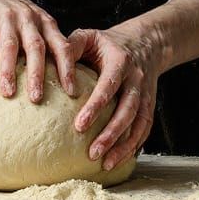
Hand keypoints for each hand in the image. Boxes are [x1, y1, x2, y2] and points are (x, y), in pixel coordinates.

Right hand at [0, 0, 76, 102]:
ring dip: (10, 72)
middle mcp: (27, 18)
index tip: (72, 92)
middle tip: (38, 99)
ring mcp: (5, 18)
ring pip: (10, 47)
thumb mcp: (30, 19)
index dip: (68, 68)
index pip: (61, 46)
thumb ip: (39, 42)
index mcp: (43, 21)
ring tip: (9, 94)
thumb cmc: (7, 7)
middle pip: (37, 48)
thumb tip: (51, 79)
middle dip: (38, 75)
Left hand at [68, 25, 160, 171]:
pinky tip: (121, 160)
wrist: (144, 42)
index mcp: (120, 61)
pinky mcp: (150, 105)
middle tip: (92, 153)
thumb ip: (70, 46)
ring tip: (106, 164)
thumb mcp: (89, 36)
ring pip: (139, 123)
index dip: (96, 106)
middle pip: (127, 110)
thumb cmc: (107, 43)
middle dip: (111, 134)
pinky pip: (145, 129)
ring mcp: (146, 94)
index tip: (79, 126)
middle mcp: (136, 78)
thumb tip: (48, 61)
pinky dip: (135, 146)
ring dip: (124, 145)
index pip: (109, 85)